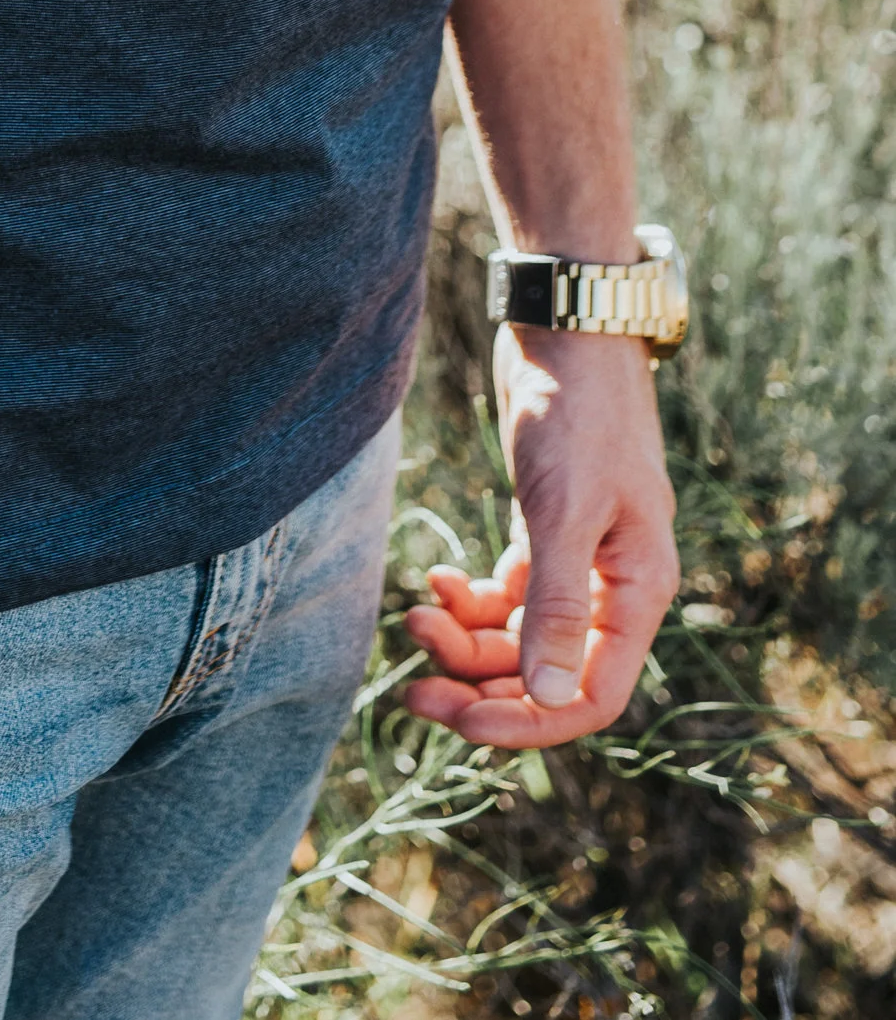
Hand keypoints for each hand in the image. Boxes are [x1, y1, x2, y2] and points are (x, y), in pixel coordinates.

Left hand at [402, 325, 677, 745]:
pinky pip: (507, 593)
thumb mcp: (565, 510)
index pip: (590, 695)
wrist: (565, 329)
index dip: (528, 722)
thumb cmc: (578, 414)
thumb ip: (556, 604)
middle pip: (546, 672)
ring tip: (414, 615)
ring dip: (467, 640)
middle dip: (482, 686)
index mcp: (636, 593)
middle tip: (415, 689)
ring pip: (519, 635)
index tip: (460, 722)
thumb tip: (549, 696)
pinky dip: (469, 599)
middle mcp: (613, 587)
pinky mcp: (546, 528)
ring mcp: (578, 558)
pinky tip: (434, 580)